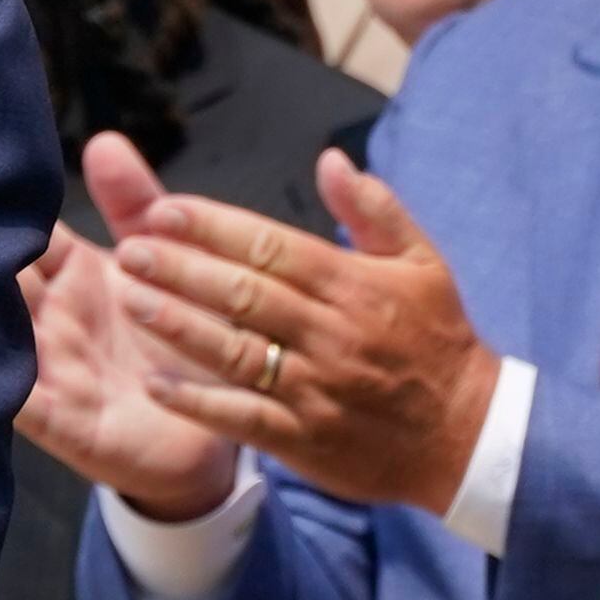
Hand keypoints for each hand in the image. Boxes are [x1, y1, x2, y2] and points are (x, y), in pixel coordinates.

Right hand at [16, 139, 241, 517]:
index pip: (20, 231)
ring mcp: (52, 370)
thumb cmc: (181, 337)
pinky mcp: (68, 424)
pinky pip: (23, 404)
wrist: (217, 428)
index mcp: (69, 273)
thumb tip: (103, 140)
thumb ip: (136, 205)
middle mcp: (50, 318)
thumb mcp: (165, 260)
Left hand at [108, 148, 500, 517]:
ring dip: (179, 326)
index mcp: (353, 286)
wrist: (469, 436)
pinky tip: (155, 383)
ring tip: (133, 301)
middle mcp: (331, 334)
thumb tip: (331, 161)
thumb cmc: (439, 341)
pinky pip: (243, 416)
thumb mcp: (422, 264)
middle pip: (244, 294)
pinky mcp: (306, 439)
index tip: (166, 211)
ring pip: (236, 352)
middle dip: (182, 269)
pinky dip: (198, 402)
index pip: (272, 246)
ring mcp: (316, 389)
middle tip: (131, 251)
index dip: (214, 227)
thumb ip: (374, 209)